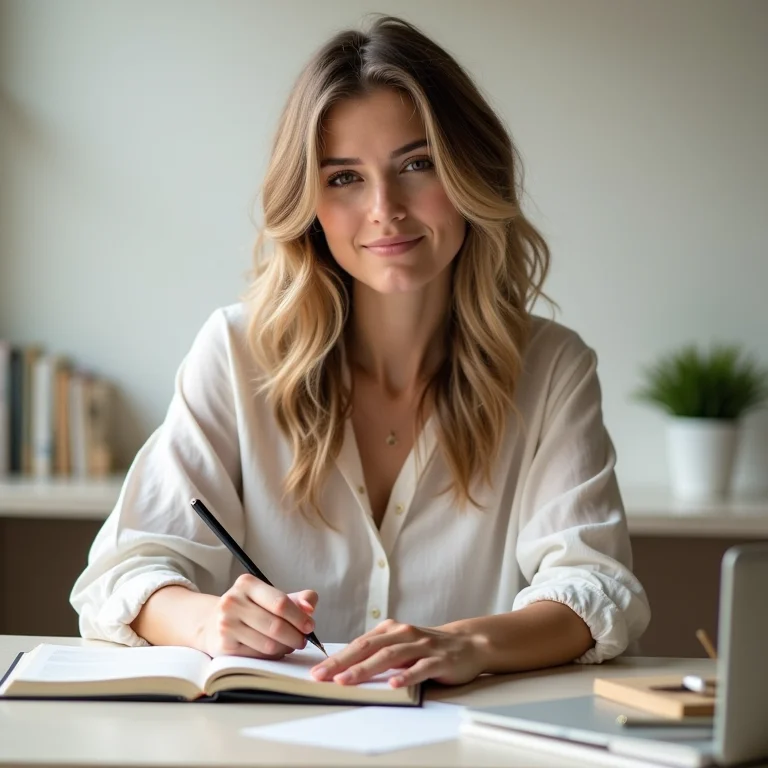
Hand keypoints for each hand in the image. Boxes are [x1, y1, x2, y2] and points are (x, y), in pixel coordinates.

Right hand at [200, 574, 317, 658]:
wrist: (213, 622)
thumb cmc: (251, 608)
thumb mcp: (272, 597)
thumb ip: (298, 599)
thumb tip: (310, 608)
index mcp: (246, 584)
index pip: (280, 603)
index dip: (299, 617)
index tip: (310, 626)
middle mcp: (232, 601)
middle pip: (275, 626)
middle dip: (295, 636)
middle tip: (303, 640)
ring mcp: (226, 624)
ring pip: (268, 644)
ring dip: (285, 647)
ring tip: (290, 645)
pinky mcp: (223, 645)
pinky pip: (258, 655)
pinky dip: (272, 655)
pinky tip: (275, 650)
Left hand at [310, 619, 486, 687]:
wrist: (468, 643)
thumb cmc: (428, 648)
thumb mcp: (401, 645)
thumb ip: (379, 652)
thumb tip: (346, 668)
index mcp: (391, 629)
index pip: (359, 644)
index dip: (337, 657)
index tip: (317, 671)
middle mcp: (404, 634)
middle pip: (369, 647)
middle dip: (342, 662)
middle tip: (321, 676)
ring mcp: (422, 646)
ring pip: (390, 656)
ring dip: (366, 668)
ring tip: (346, 680)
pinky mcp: (439, 660)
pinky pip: (420, 668)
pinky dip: (406, 676)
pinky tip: (393, 684)